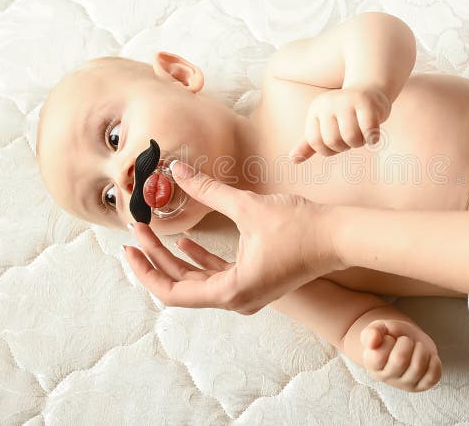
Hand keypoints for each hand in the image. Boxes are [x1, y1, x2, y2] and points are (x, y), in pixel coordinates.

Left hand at [123, 162, 345, 313]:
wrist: (339, 236)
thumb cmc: (300, 227)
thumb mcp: (247, 207)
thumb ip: (208, 191)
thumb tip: (177, 171)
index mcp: (231, 291)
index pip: (173, 292)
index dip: (146, 271)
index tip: (129, 249)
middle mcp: (237, 298)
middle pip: (183, 285)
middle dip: (156, 258)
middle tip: (137, 232)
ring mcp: (247, 291)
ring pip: (198, 280)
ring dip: (175, 259)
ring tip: (153, 235)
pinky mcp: (256, 279)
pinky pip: (217, 274)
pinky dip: (199, 259)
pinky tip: (186, 241)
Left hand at [289, 85, 389, 162]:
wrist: (371, 91)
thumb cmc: (346, 115)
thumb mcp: (324, 127)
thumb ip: (309, 144)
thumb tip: (293, 159)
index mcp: (315, 110)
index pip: (314, 141)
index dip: (328, 150)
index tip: (337, 143)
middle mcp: (328, 103)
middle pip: (332, 141)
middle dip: (345, 147)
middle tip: (352, 138)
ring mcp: (347, 101)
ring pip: (350, 137)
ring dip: (359, 143)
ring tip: (362, 135)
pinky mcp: (367, 102)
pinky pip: (369, 131)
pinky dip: (373, 138)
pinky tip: (374, 134)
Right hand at [360, 319, 442, 392]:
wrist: (407, 341)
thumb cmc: (391, 335)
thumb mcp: (379, 328)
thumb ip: (372, 332)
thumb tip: (372, 341)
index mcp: (372, 364)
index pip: (378, 356)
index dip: (388, 341)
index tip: (389, 338)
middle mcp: (387, 377)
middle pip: (400, 361)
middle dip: (406, 343)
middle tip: (406, 340)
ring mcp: (405, 384)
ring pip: (417, 368)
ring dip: (421, 350)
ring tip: (417, 346)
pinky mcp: (422, 385)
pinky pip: (433, 376)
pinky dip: (434, 362)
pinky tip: (428, 356)